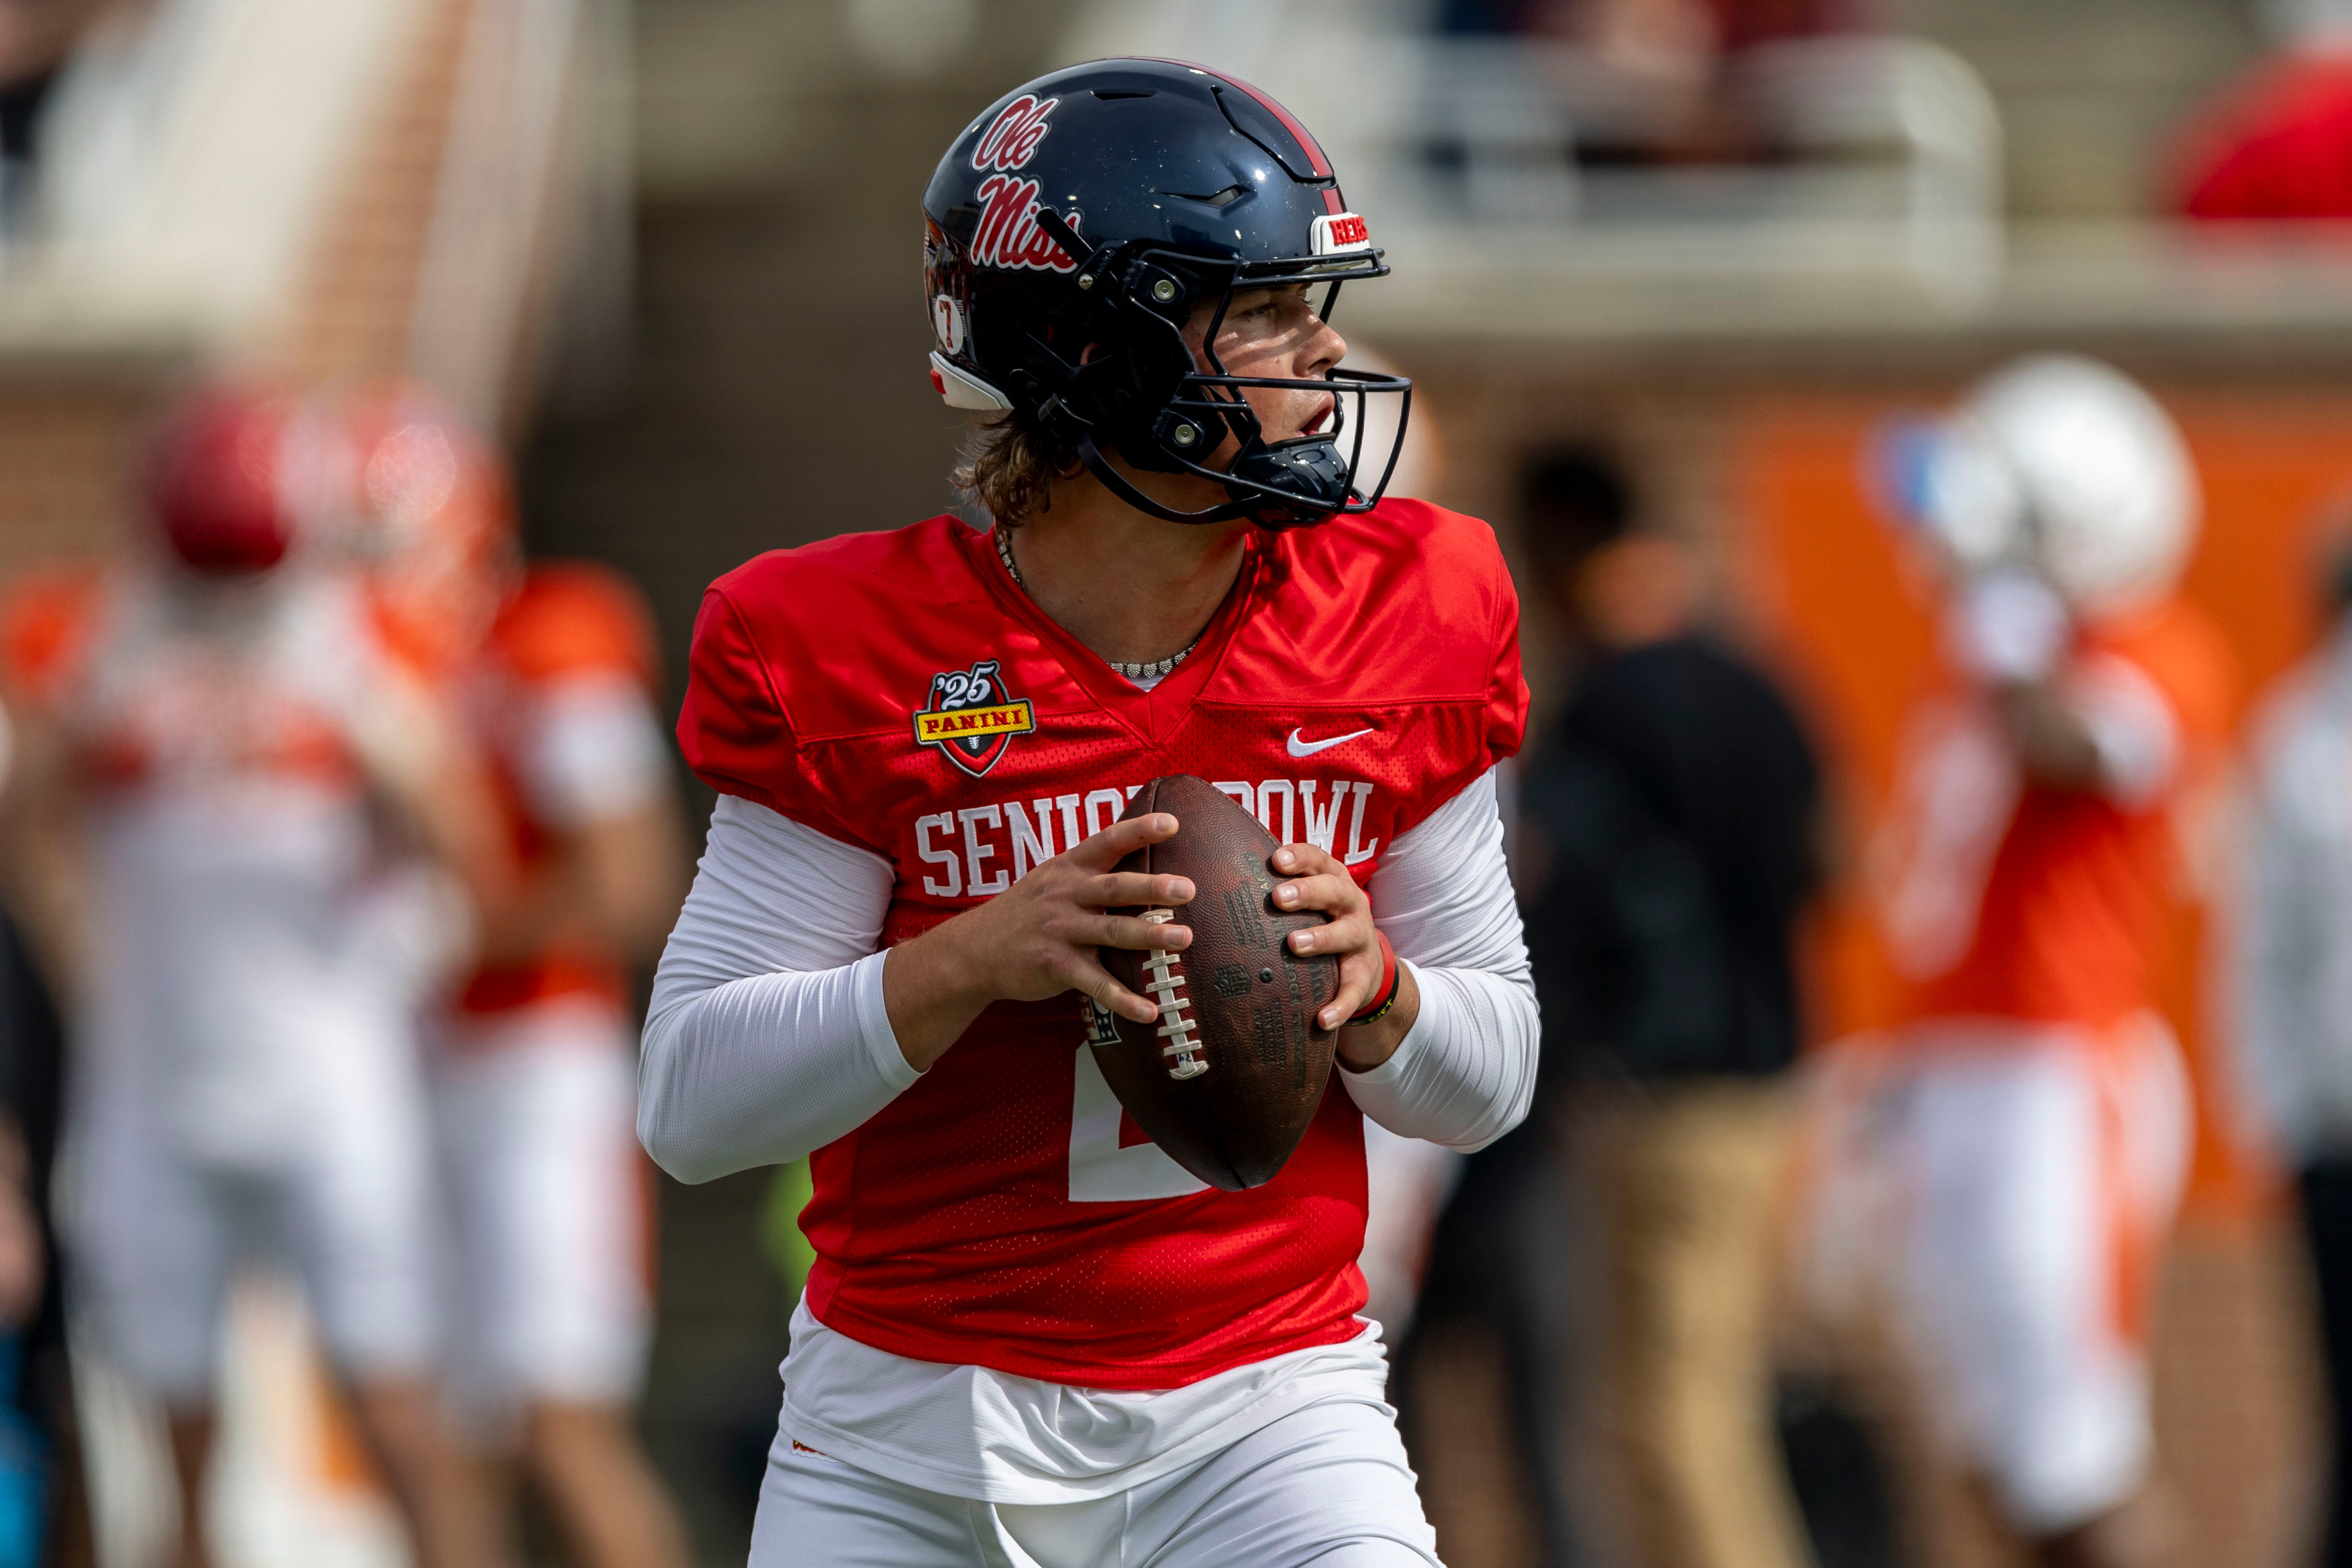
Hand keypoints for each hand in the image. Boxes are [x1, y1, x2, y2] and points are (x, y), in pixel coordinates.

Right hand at [884, 812, 1197, 1070]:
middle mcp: (1064, 895)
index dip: (1139, 831)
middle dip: (1152, 888)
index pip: (1106, 841)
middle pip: (1114, 888)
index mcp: (1067, 868)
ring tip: (1184, 938)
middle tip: (1188, 889)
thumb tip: (1142, 860)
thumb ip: (1090, 871)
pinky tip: (1150, 1011)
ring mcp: (1059, 932)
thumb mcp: (1050, 880)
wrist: (974, 951)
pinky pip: (1096, 984)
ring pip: (1111, 932)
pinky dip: (1124, 1000)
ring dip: (1149, 936)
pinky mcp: (1055, 967)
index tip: (1172, 823)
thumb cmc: (1025, 912)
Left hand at [1271, 842, 1416, 1068]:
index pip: (1319, 860)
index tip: (1276, 860)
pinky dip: (1340, 1006)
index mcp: (1333, 880)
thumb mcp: (1307, 899)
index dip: (1300, 858)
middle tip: (1278, 898)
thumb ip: (1276, 887)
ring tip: (1295, 944)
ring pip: (1346, 935)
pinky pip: (1353, 991)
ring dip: (1322, 938)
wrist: (1363, 962)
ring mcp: (1360, 939)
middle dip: (1307, 892)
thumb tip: (1215, 877)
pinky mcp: (1363, 975)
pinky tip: (1322, 1020)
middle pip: (1334, 891)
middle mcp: (1351, 904)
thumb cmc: (1319, 920)